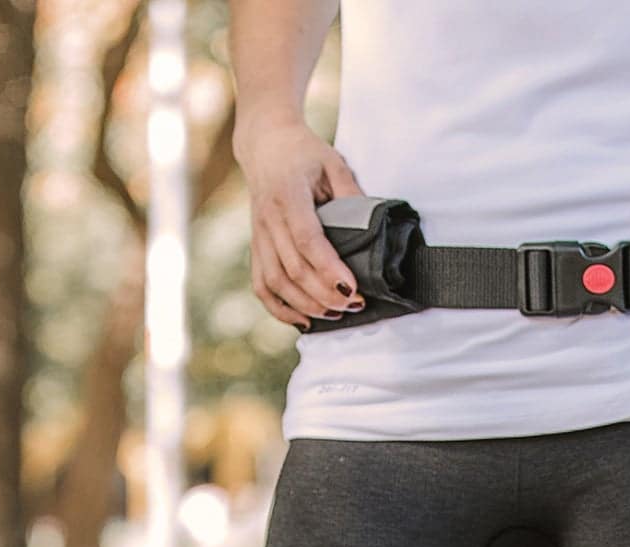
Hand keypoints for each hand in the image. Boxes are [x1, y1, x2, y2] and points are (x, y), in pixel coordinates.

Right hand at [237, 119, 366, 326]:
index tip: (353, 288)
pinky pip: (261, 286)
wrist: (266, 143)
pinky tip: (304, 321)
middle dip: (325, 294)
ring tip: (336, 314)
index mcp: (288, 193)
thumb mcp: (333, 163)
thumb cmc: (304, 153)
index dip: (329, 269)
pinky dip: (280, 309)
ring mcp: (259, 234)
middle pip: (293, 269)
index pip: (307, 240)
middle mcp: (269, 217)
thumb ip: (351, 194)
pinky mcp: (256, 246)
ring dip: (306, 305)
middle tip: (355, 304)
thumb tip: (373, 231)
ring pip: (276, 282)